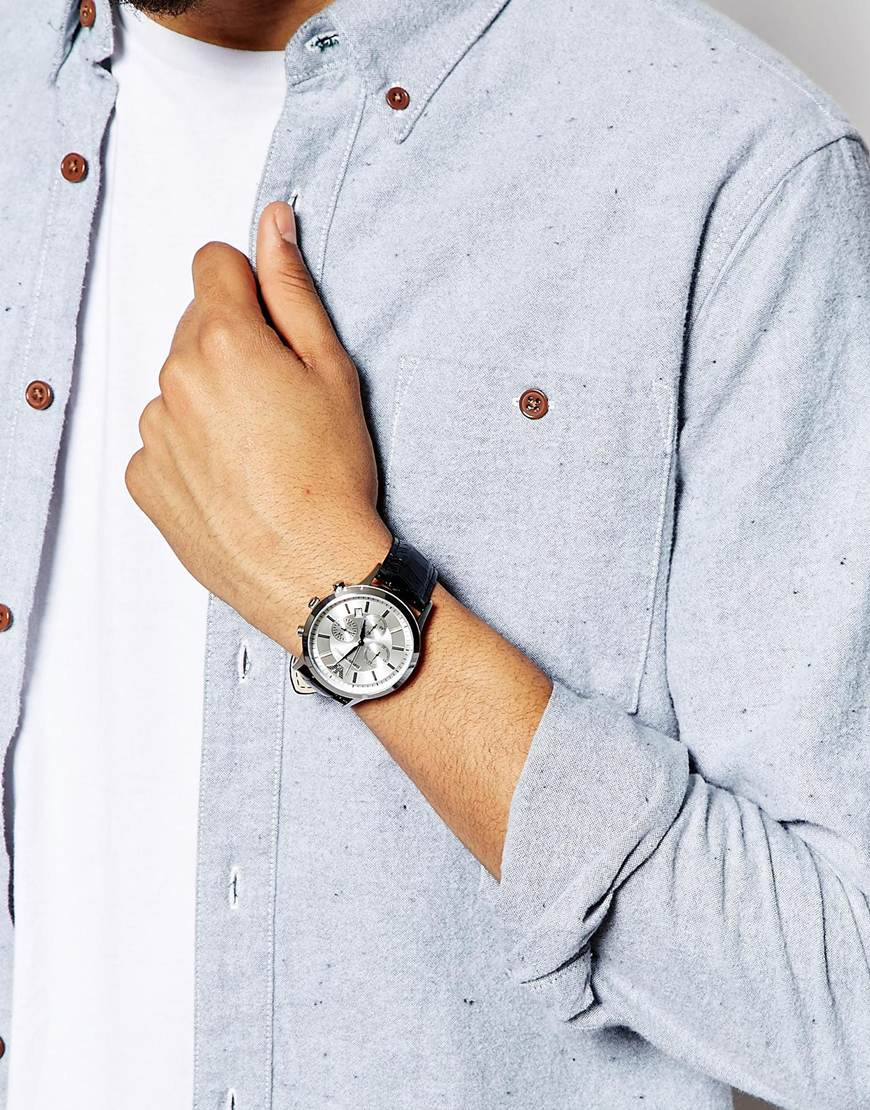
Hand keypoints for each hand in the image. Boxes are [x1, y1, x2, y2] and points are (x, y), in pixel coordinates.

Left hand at [125, 201, 391, 653]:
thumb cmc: (332, 475)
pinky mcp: (143, 478)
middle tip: (280, 402)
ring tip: (258, 450)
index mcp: (224, 339)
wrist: (311, 569)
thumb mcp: (332, 371)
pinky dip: (189, 450)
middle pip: (195, 327)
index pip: (213, 264)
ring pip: (177, 386)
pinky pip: (162, 441)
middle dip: (232, 347)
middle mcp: (174, 377)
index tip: (271, 326)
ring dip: (208, 400)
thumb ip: (293, 290)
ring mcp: (152, 431)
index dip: (247, 288)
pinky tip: (232, 480)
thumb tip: (272, 223)